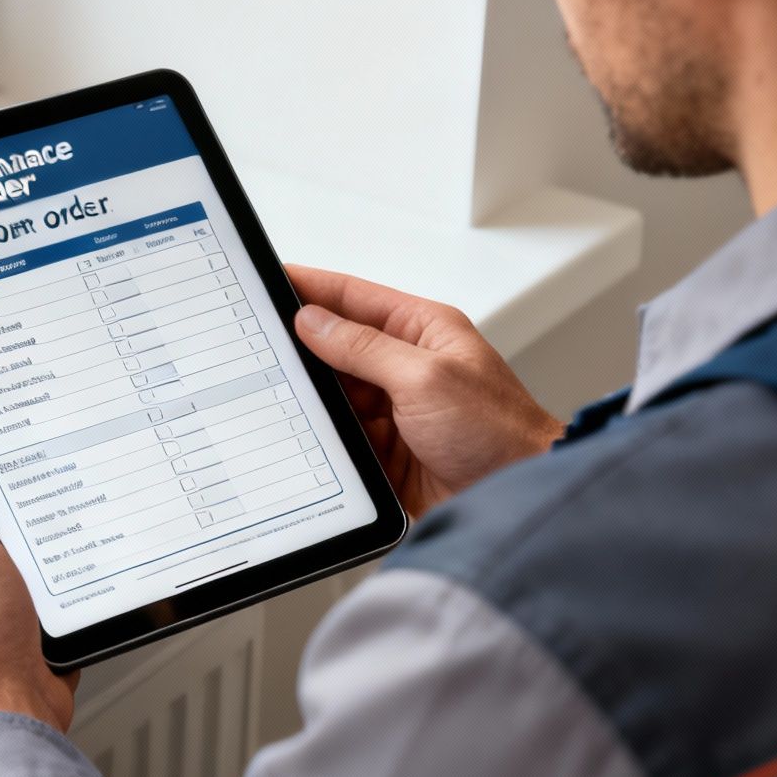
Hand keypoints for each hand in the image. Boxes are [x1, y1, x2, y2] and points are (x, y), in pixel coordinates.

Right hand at [288, 265, 561, 516]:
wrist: (519, 498)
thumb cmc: (499, 433)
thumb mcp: (425, 378)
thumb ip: (364, 348)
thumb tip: (314, 322)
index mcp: (422, 331)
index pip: (353, 297)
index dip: (309, 286)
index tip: (269, 278)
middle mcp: (406, 365)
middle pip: (337, 346)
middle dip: (300, 346)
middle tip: (257, 342)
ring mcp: (395, 408)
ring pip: (334, 393)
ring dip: (311, 396)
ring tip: (275, 391)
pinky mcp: (386, 449)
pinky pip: (341, 435)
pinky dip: (322, 435)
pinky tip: (302, 433)